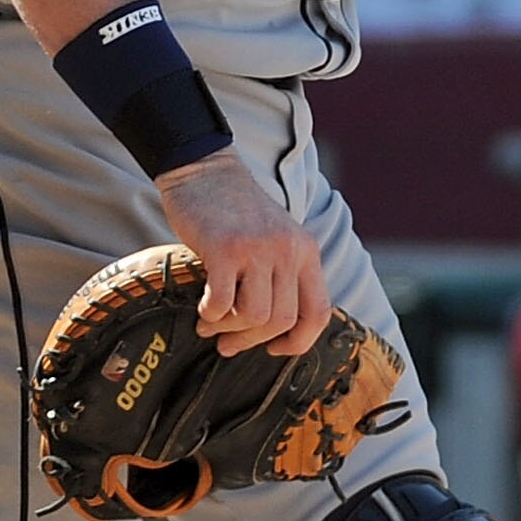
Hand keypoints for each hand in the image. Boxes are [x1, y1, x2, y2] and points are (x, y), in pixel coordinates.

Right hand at [158, 150, 332, 357]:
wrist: (205, 170)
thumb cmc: (235, 211)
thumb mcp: (276, 237)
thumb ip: (283, 274)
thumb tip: (273, 331)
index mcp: (307, 251)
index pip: (318, 312)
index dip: (300, 342)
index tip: (275, 350)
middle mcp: (289, 250)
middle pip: (283, 320)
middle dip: (252, 341)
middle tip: (228, 344)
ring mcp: (259, 249)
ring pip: (255, 316)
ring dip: (230, 330)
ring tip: (210, 326)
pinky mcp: (226, 248)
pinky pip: (223, 302)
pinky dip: (211, 315)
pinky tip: (202, 309)